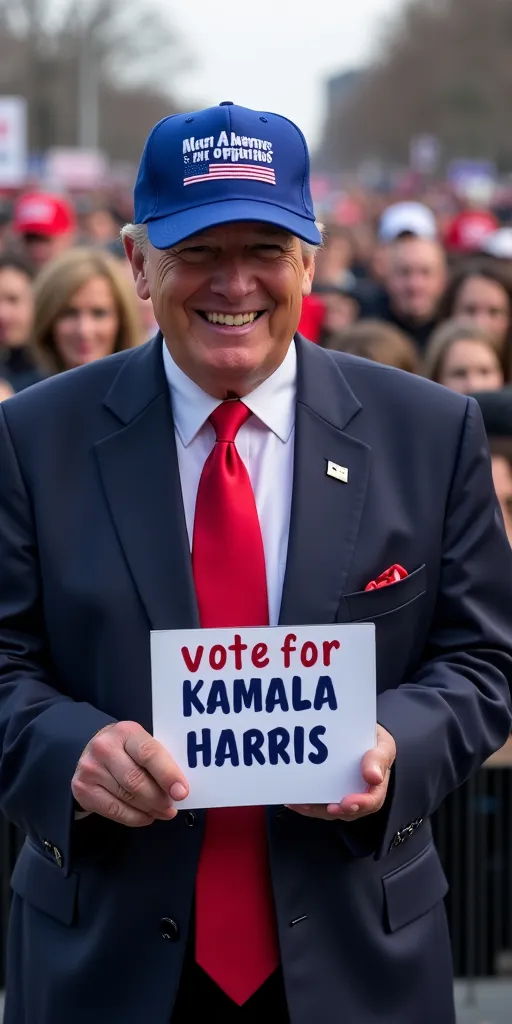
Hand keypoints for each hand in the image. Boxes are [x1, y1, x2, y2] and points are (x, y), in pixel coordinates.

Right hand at [71, 721, 188, 826]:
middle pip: (136, 780)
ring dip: (150, 810)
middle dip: (159, 798)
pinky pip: (115, 811)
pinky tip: (146, 816)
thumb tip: (179, 788)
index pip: (149, 753)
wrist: (90, 750)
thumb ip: (159, 759)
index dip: (168, 775)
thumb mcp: (141, 743)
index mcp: (126, 732)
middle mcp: (104, 748)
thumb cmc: (125, 748)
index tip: (182, 792)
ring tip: (163, 811)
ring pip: (127, 798)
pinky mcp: (83, 790)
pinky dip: (135, 818)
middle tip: (172, 806)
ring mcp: (90, 770)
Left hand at [286, 724, 395, 821]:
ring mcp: (344, 795)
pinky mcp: (329, 794)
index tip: (345, 803)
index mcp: (377, 784)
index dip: (360, 804)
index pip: (372, 800)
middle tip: (315, 806)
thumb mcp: (382, 744)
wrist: (358, 734)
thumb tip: (373, 777)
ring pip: (330, 811)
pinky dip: (305, 804)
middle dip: (332, 811)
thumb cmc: (372, 739)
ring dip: (313, 809)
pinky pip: (319, 804)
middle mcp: (361, 795)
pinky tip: (292, 799)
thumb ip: (378, 758)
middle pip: (348, 811)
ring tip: (297, 802)